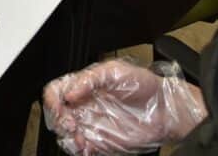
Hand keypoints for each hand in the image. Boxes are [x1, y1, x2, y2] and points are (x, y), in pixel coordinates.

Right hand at [42, 60, 204, 155]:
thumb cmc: (143, 84)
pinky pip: (82, 150)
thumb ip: (90, 79)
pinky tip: (86, 147)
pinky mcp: (101, 143)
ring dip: (67, 139)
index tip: (61, 107)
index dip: (53, 100)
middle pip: (57, 115)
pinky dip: (79, 151)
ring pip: (66, 135)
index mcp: (84, 86)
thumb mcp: (115, 70)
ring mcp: (92, 125)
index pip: (56, 91)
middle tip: (71, 124)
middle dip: (58, 121)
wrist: (165, 109)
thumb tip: (71, 91)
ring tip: (80, 139)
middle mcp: (85, 106)